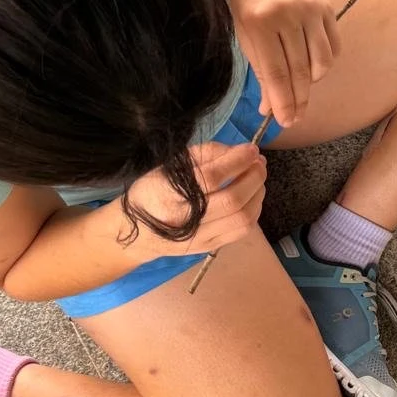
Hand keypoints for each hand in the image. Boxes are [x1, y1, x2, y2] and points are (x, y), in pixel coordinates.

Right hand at [120, 142, 266, 259]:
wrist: (137, 234)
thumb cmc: (152, 191)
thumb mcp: (169, 166)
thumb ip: (204, 154)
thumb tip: (240, 152)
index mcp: (168, 194)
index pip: (212, 177)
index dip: (237, 161)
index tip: (251, 149)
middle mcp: (185, 220)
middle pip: (233, 199)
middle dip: (254, 176)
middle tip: (259, 163)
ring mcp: (199, 237)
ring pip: (243, 218)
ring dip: (258, 194)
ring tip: (257, 178)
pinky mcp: (209, 247)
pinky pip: (242, 231)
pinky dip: (254, 211)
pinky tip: (252, 198)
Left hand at [230, 0, 340, 126]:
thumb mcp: (243, 26)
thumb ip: (257, 65)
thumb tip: (269, 105)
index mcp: (258, 19)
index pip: (275, 71)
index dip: (282, 101)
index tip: (284, 122)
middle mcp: (287, 14)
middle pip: (299, 71)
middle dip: (298, 101)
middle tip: (294, 119)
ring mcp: (312, 9)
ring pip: (321, 63)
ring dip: (311, 84)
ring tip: (300, 91)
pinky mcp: (328, 7)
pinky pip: (333, 47)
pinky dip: (324, 64)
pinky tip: (312, 69)